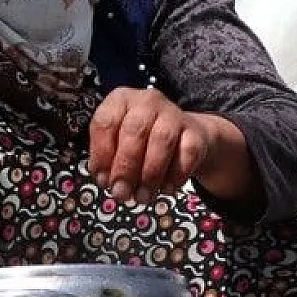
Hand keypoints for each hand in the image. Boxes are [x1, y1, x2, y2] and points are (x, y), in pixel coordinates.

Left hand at [88, 87, 210, 204]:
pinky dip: (175, 175)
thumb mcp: (117, 144)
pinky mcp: (195, 131)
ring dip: (150, 174)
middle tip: (121, 193)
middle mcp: (147, 101)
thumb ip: (108, 160)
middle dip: (126, 167)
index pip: (105, 122)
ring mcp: (174, 113)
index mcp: (121, 100)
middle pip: (135, 131)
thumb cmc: (140, 141)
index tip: (102, 179)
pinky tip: (165, 188)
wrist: (182, 136)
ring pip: (162, 140)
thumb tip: (106, 181)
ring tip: (142, 196)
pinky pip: (187, 153)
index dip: (102, 154)